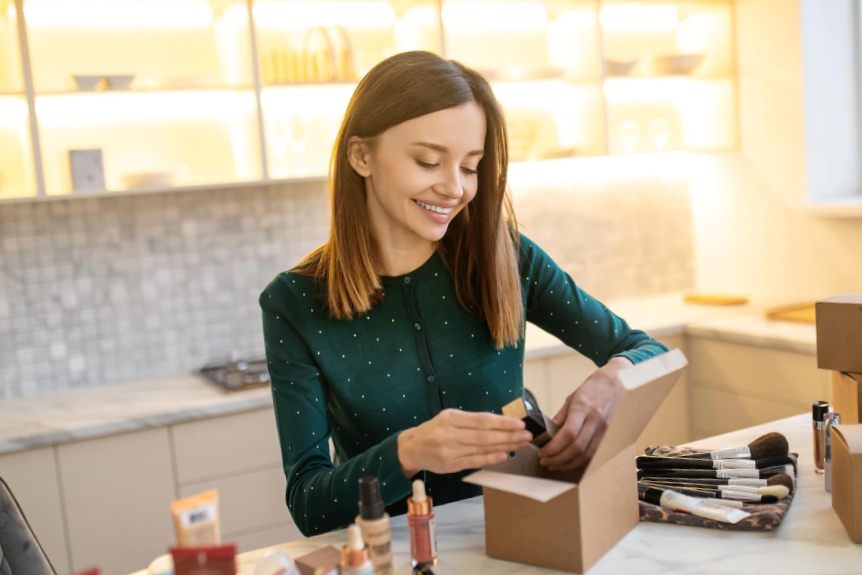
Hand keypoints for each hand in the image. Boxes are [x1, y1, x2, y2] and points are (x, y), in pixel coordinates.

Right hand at [397, 409, 531, 477]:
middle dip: (508, 435)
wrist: (412, 447)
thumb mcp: (450, 418)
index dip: (502, 422)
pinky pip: (474, 461)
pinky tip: (504, 456)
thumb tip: (502, 423)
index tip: (519, 423)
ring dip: (504, 447)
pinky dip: (490, 459)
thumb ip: (472, 421)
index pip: (482, 420)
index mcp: (451, 417)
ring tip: (520, 444)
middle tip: (526, 435)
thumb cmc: (436, 430)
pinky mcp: (450, 464)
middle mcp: (449, 433)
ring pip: (481, 448)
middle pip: (484, 435)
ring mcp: (449, 450)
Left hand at [538, 356, 631, 470]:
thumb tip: (547, 432)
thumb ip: (561, 416)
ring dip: (568, 464)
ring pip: (587, 455)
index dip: (554, 447)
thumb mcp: (573, 397)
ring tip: (554, 464)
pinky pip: (595, 454)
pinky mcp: (610, 436)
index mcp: (583, 407)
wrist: (619, 382)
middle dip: (558, 458)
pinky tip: (570, 462)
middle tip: (544, 460)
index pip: (568, 434)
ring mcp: (605, 429)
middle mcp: (595, 420)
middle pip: (577, 448)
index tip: (542, 451)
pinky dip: (581, 462)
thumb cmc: (594, 388)